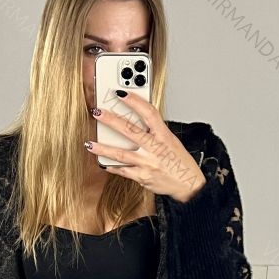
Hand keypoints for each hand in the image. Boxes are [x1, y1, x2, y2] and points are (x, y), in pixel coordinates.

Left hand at [86, 92, 206, 203]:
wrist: (188, 185)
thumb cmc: (179, 162)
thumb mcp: (171, 140)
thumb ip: (154, 131)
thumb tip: (136, 120)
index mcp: (164, 135)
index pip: (149, 113)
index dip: (134, 101)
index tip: (120, 93)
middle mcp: (155, 148)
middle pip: (130, 131)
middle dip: (111, 121)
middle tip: (97, 113)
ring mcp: (147, 163)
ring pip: (121, 154)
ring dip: (103, 148)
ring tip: (90, 143)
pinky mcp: (142, 177)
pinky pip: (122, 171)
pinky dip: (111, 166)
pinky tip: (102, 162)